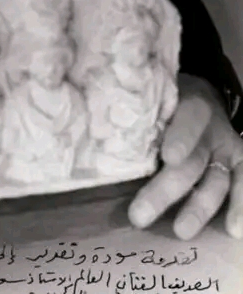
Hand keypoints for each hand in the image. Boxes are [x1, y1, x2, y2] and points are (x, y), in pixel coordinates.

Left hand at [128, 73, 242, 238]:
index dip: (181, 138)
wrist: (202, 97)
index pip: (189, 120)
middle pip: (192, 161)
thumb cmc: (167, 102)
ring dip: (198, 208)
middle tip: (139, 215)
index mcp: (189, 104)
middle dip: (166, 190)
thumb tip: (100, 137)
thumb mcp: (156, 97)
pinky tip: (234, 231)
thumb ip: (141, 115)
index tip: (168, 157)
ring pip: (216, 181)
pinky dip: (240, 207)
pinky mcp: (238, 163)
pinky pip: (242, 184)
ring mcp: (227, 149)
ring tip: (180, 231)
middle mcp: (212, 128)